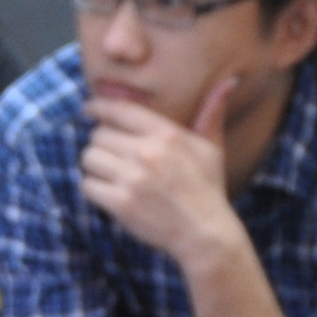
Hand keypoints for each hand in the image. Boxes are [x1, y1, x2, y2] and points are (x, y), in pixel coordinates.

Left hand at [79, 77, 249, 265]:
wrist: (205, 235)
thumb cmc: (208, 190)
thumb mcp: (212, 149)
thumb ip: (211, 114)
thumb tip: (229, 81)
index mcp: (167, 135)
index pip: (120, 110)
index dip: (98, 107)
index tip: (89, 109)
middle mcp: (148, 153)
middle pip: (98, 135)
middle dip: (102, 144)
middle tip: (114, 156)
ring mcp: (133, 178)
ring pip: (89, 157)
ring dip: (95, 166)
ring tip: (111, 174)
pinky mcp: (121, 203)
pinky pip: (87, 185)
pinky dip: (94, 188)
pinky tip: (109, 192)